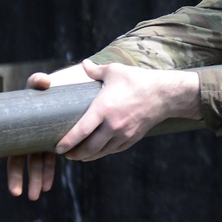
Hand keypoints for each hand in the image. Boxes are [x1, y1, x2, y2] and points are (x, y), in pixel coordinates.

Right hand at [0, 71, 60, 199]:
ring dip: (34, 180)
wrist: (57, 94)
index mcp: (16, 128)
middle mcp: (24, 137)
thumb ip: (38, 82)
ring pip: (34, 165)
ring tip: (36, 196)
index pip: (0, 147)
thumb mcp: (38, 85)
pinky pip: (48, 162)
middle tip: (16, 193)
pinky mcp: (51, 144)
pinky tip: (47, 187)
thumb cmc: (42, 90)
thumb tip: (43, 80)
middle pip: (17, 161)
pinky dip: (47, 174)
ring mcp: (37, 142)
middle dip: (16, 178)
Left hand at [53, 60, 200, 161]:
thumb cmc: (138, 80)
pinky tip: (97, 151)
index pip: (81, 131)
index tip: (57, 148)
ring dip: (87, 157)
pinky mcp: (132, 138)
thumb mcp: (115, 71)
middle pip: (89, 147)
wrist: (164, 94)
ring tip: (78, 156)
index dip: (67, 142)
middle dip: (75, 154)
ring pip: (101, 152)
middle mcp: (113, 125)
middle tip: (65, 154)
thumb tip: (83, 64)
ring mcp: (124, 134)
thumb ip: (96, 70)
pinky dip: (103, 153)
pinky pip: (113, 150)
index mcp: (104, 108)